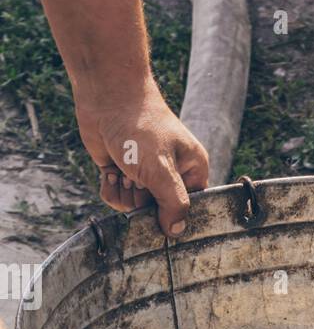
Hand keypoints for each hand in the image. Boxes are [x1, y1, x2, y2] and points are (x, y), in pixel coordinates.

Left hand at [76, 76, 208, 237]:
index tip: (158, 212)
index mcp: (192, 170)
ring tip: (122, 171)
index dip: (174, 216)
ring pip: (134, 207)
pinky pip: (116, 196)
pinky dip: (109, 188)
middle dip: (142, 202)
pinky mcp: (121, 170)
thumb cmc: (140, 127)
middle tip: (137, 180)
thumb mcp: (162, 170)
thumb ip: (173, 204)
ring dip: (123, 194)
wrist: (106, 95)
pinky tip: (110, 171)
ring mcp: (144, 173)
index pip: (189, 209)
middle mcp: (171, 173)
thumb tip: (177, 233)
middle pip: (158, 212)